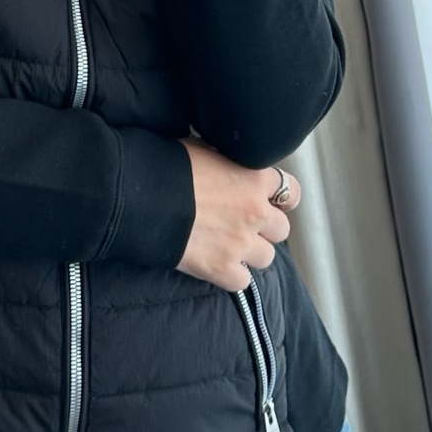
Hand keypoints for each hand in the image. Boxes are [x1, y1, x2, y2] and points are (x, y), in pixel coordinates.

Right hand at [175, 137, 301, 291]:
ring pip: (267, 257)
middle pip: (281, 229)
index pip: (291, 191)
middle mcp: (256, 212)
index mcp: (255, 178)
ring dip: (251, 252)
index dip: (282, 197)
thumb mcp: (206, 149)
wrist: (141, 195)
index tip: (275, 200)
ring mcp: (241, 243)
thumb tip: (228, 166)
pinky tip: (218, 264)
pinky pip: (242, 281)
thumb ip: (228, 163)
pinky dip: (232, 275)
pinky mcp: (223, 269)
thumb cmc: (168, 165)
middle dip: (266, 227)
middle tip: (244, 223)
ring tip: (230, 245)